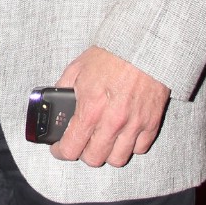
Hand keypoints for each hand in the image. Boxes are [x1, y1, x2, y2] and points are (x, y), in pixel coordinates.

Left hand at [50, 46, 168, 167]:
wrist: (142, 45)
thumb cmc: (110, 55)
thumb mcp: (77, 69)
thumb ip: (63, 89)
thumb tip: (54, 103)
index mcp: (91, 108)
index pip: (71, 147)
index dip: (60, 152)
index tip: (59, 149)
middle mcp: (112, 121)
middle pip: (94, 159)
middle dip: (82, 153)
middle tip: (81, 144)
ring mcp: (134, 124)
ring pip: (117, 159)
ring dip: (107, 153)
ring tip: (102, 141)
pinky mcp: (151, 122)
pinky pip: (139, 149)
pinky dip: (130, 146)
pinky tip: (123, 135)